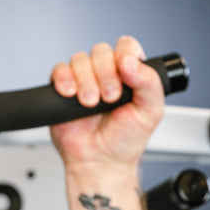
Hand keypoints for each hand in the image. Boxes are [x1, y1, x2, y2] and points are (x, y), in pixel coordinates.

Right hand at [49, 36, 164, 172]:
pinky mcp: (62, 87)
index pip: (126, 47)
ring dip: (85, 80)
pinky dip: (64, 79)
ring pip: (79, 59)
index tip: (125, 69)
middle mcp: (106, 73)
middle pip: (101, 51)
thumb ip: (149, 83)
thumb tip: (130, 61)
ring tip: (90, 104)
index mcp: (130, 74)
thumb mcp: (150, 112)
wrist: (99, 162)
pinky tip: (70, 94)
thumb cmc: (125, 141)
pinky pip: (59, 70)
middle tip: (109, 97)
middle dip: (105, 73)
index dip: (125, 53)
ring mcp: (84, 79)